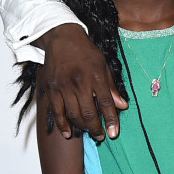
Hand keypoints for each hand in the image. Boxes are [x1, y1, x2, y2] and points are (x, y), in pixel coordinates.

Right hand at [37, 23, 127, 141]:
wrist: (62, 37)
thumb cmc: (86, 52)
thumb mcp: (103, 65)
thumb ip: (111, 87)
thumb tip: (123, 106)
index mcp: (95, 75)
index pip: (106, 103)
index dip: (111, 120)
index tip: (114, 133)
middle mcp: (79, 82)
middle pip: (88, 113)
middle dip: (96, 128)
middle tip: (100, 136)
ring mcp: (63, 85)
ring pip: (73, 114)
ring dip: (81, 127)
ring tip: (88, 131)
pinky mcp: (51, 88)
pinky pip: (56, 112)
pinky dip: (62, 125)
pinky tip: (68, 133)